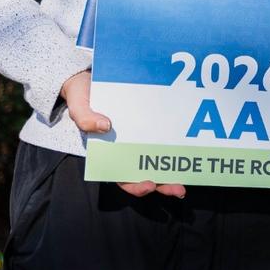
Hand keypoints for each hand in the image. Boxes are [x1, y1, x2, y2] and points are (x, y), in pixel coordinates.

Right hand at [62, 69, 185, 198]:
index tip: (148, 185)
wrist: (87, 79)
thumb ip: (85, 117)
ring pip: (158, 164)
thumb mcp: (79, 105)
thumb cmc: (82, 95)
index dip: (135, 185)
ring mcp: (140, 140)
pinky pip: (163, 140)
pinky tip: (190, 153)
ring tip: (186, 183)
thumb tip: (105, 126)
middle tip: (178, 190)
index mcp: (108, 152)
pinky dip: (176, 149)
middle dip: (163, 186)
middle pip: (145, 175)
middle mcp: (126, 150)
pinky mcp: (150, 126)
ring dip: (173, 175)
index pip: (121, 177)